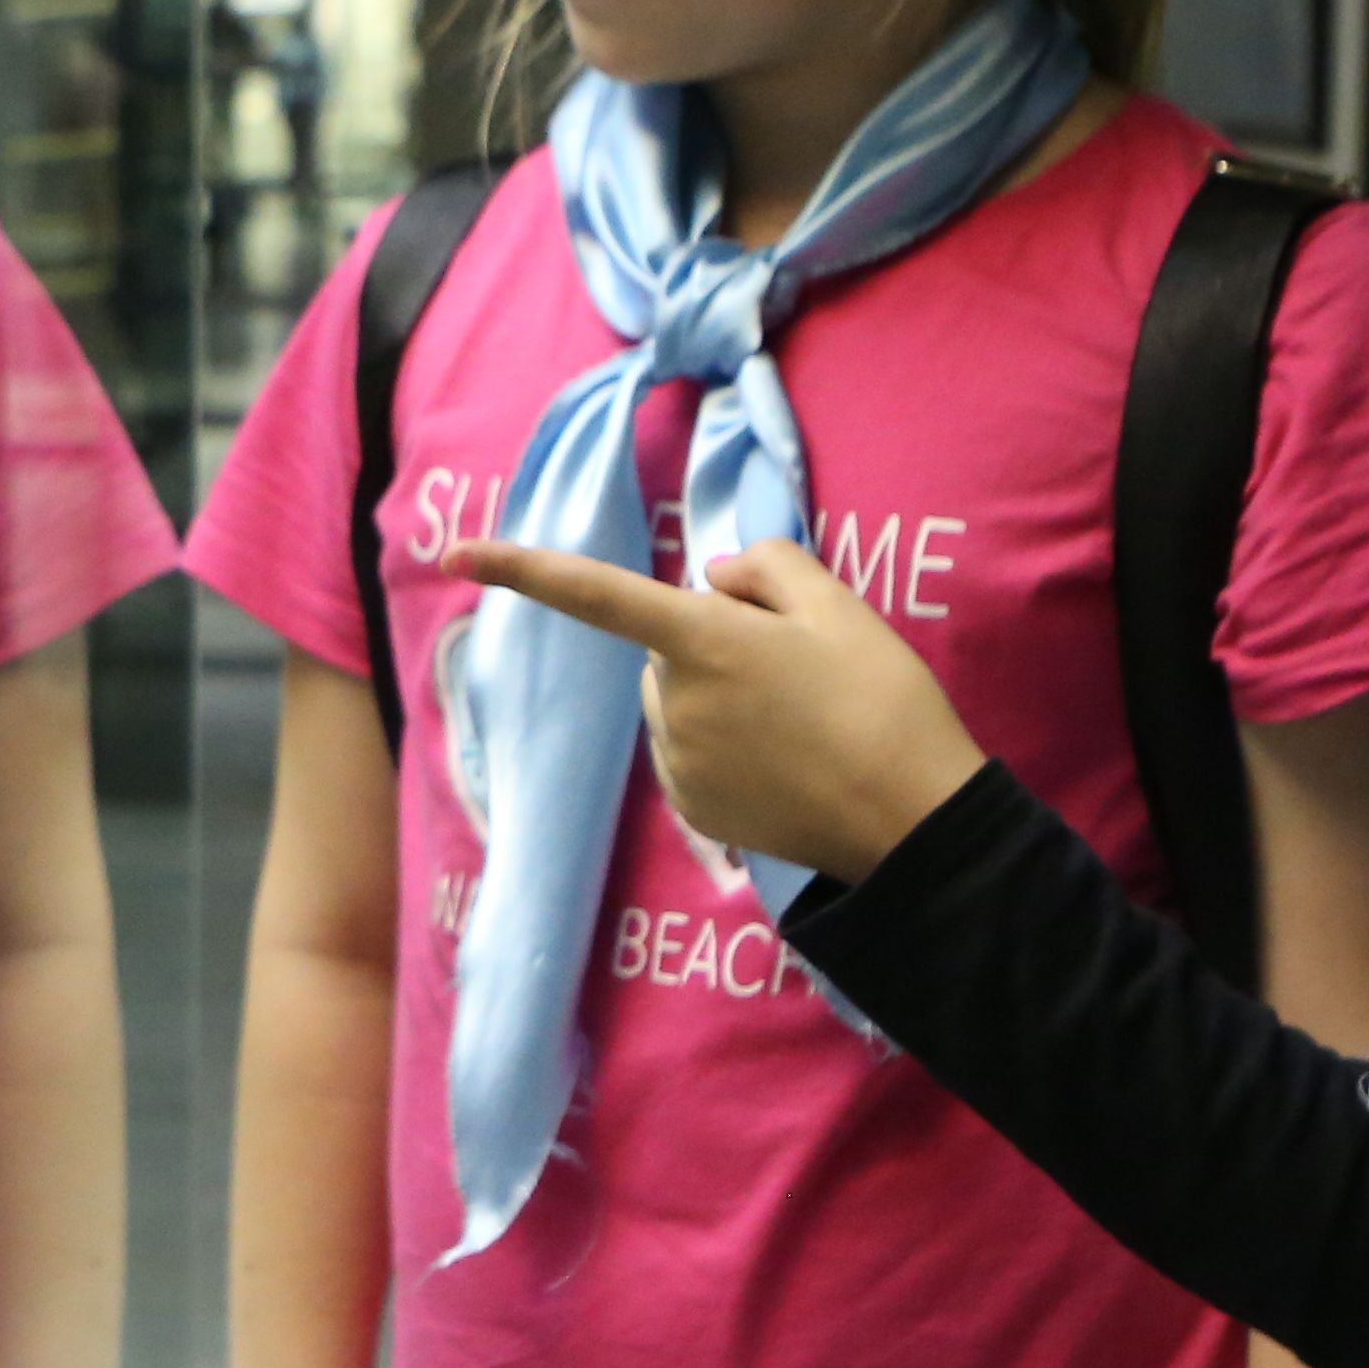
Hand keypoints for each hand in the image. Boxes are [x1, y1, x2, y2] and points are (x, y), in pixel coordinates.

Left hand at [432, 535, 987, 888]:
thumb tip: (713, 577)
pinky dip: (727, 747)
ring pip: (680, 702)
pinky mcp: (693, 809)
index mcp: (701, 642)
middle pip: (669, 649)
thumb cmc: (881, 700)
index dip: (522, 567)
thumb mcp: (838, 605)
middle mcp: (672, 703)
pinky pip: (691, 753)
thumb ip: (765, 567)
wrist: (912, 819)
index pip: (594, 593)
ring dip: (721, 698)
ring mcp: (678, 761)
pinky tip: (787, 761)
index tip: (456, 548)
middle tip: (799, 667)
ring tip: (803, 719)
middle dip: (714, 646)